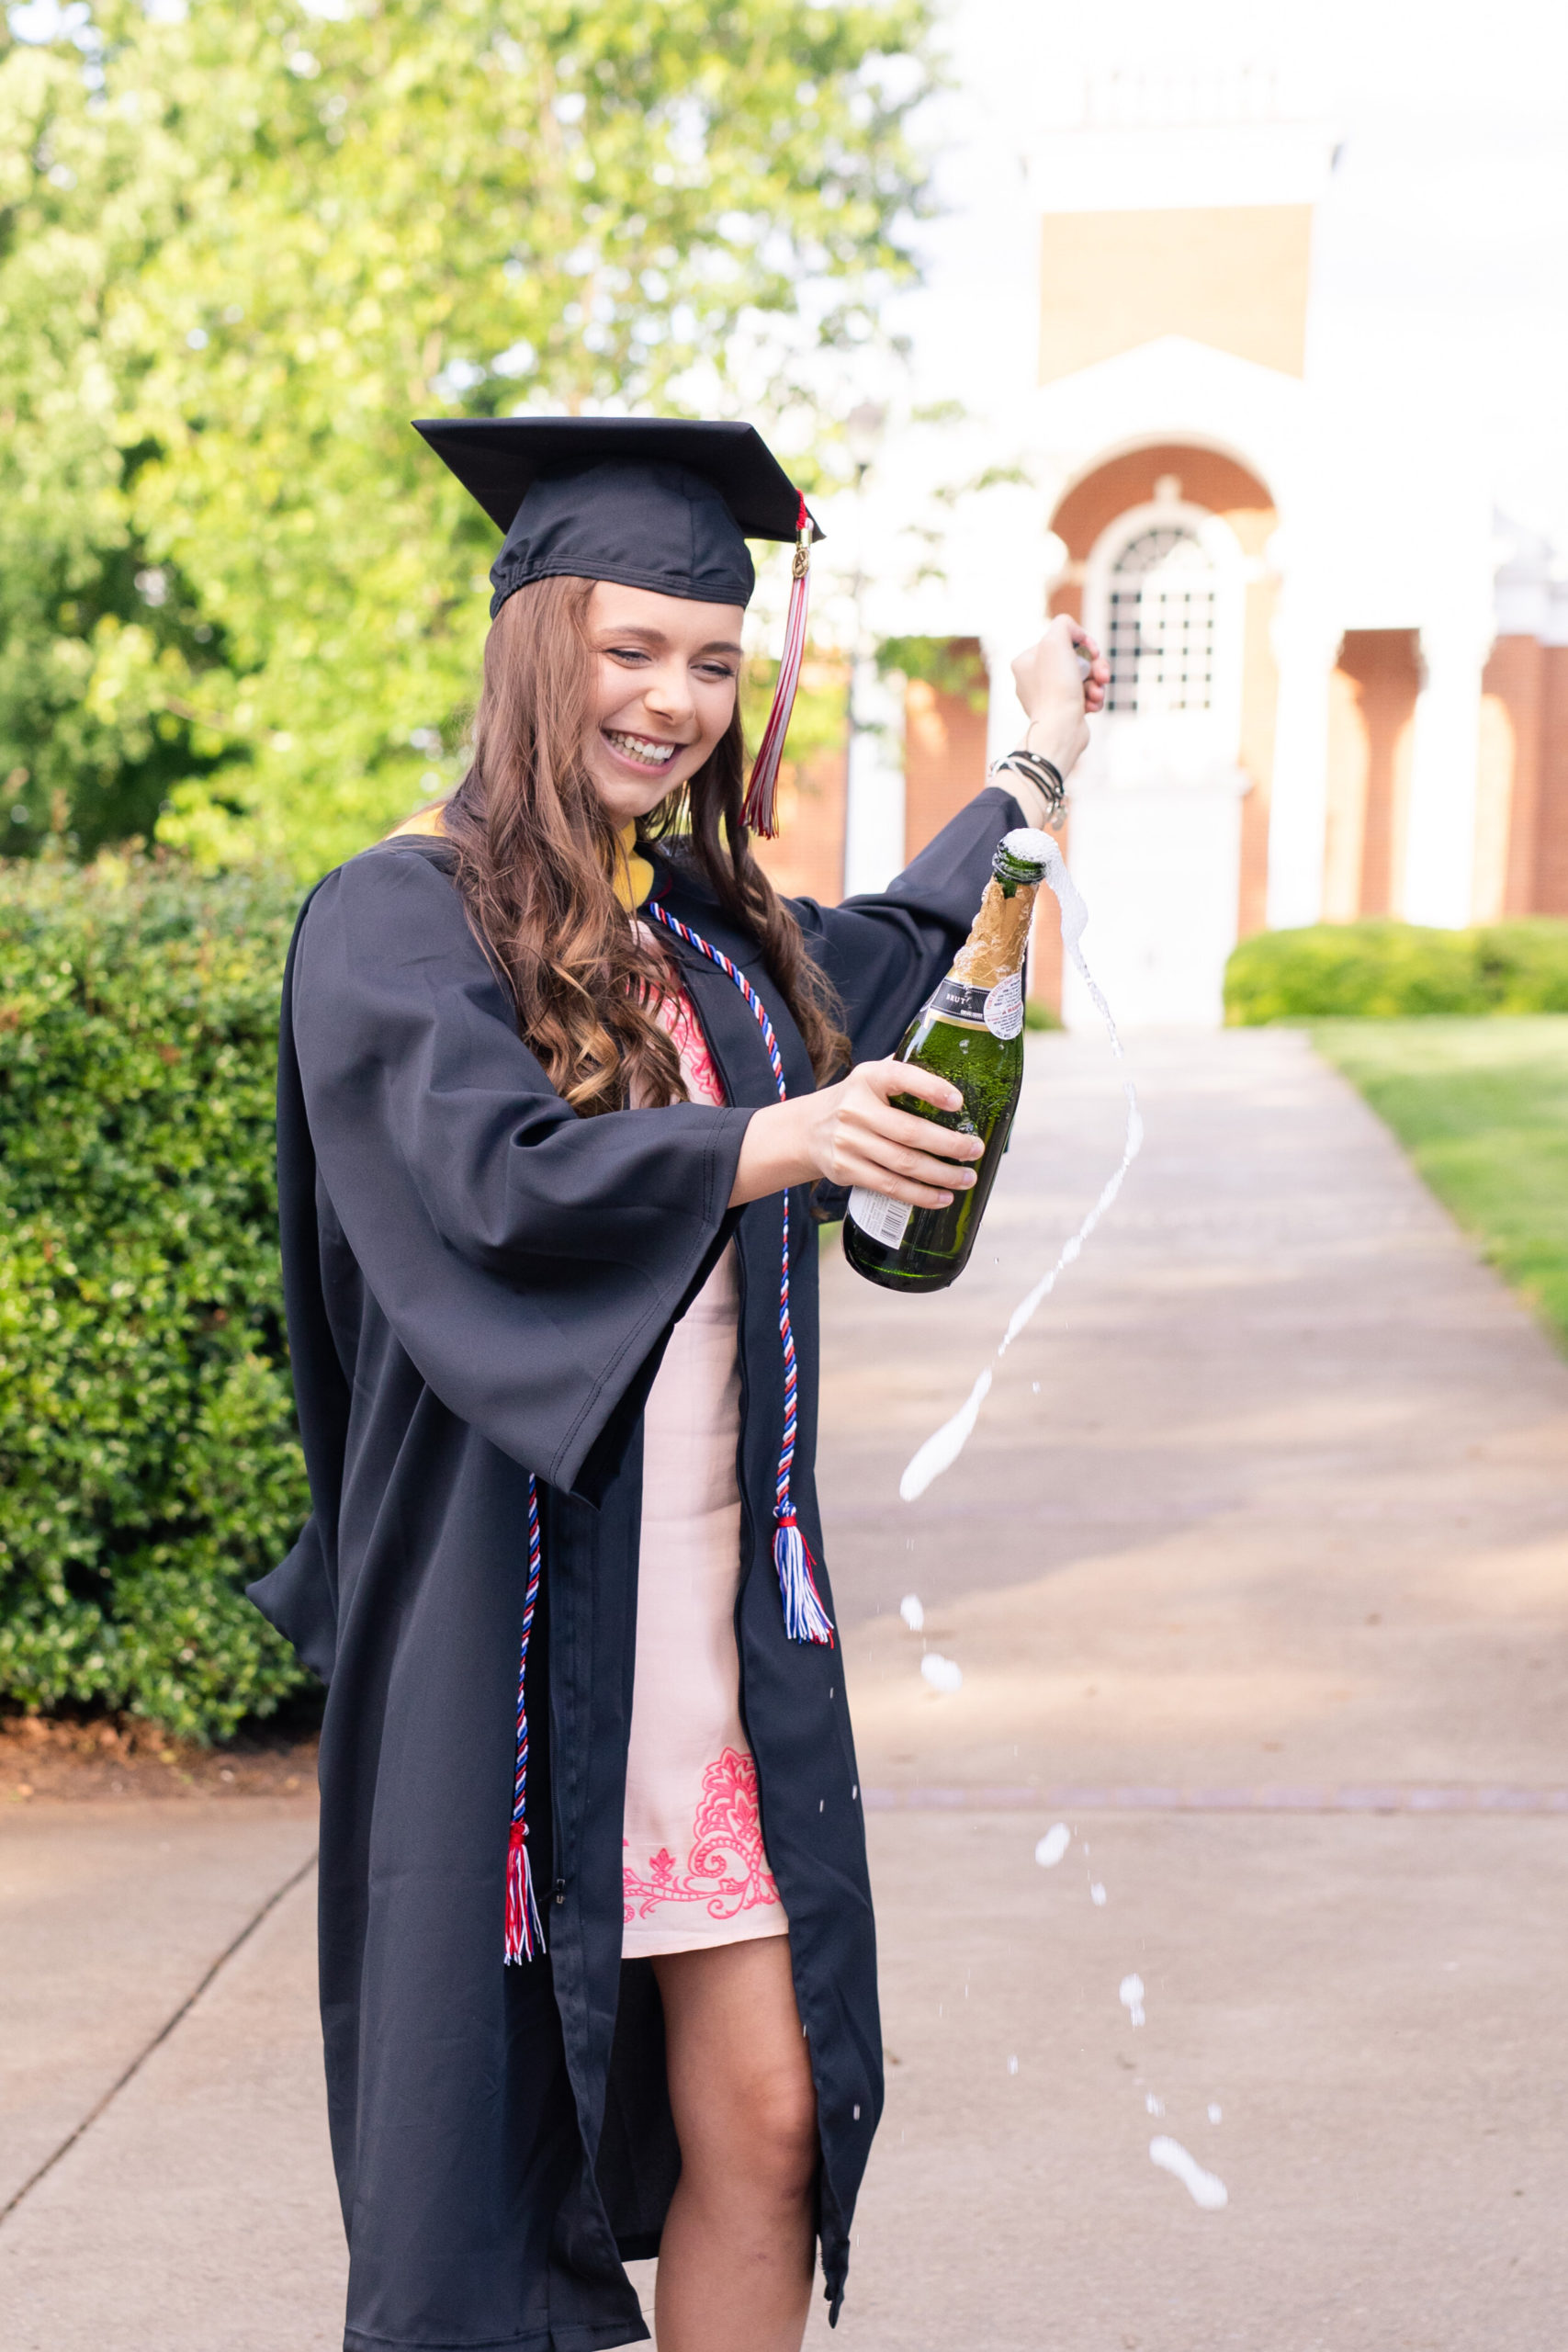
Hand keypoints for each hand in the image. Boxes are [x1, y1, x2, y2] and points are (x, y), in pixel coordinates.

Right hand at [729, 1059, 982, 1209]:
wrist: (807, 1130)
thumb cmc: (855, 1101)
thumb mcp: (872, 1077)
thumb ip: (904, 1071)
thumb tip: (954, 1064)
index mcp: (868, 1078)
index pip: (901, 1077)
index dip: (931, 1089)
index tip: (958, 1102)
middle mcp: (855, 1109)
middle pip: (909, 1131)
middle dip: (949, 1144)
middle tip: (975, 1149)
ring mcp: (848, 1142)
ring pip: (903, 1164)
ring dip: (941, 1175)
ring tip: (967, 1178)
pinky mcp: (846, 1170)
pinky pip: (889, 1186)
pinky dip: (919, 1195)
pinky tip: (942, 1197)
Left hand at [1009, 614, 1108, 777]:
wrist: (1059, 731)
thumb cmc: (1055, 687)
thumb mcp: (1055, 640)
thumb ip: (1063, 624)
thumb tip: (1075, 633)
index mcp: (1025, 660)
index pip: (1061, 640)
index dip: (1082, 642)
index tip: (1094, 651)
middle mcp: (1034, 678)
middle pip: (1074, 660)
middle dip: (1094, 666)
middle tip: (1102, 674)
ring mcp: (1048, 697)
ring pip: (1083, 679)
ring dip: (1096, 684)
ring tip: (1097, 693)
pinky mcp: (1063, 712)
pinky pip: (1084, 698)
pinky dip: (1092, 699)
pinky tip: (1092, 706)